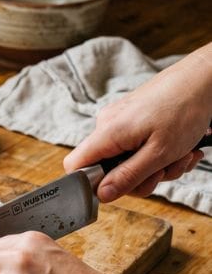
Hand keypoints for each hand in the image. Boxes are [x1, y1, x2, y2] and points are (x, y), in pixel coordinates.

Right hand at [63, 44, 211, 201]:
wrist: (202, 79)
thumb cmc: (185, 109)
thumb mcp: (160, 153)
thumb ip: (128, 176)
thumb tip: (102, 195)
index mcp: (107, 133)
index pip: (74, 166)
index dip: (90, 184)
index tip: (120, 188)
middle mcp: (107, 126)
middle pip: (107, 169)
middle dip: (140, 178)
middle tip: (166, 171)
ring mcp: (119, 121)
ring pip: (127, 161)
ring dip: (157, 167)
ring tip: (181, 156)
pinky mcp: (131, 119)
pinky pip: (136, 148)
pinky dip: (159, 154)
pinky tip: (180, 149)